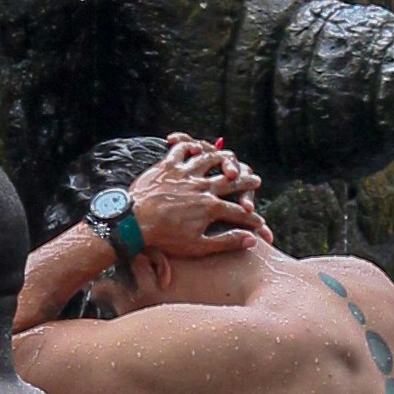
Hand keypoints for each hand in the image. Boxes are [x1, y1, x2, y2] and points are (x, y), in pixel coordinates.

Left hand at [130, 137, 263, 260]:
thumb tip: (251, 240)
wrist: (133, 222)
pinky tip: (196, 147)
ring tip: (230, 160)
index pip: (238, 213)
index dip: (251, 219)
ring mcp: (185, 173)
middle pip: (231, 182)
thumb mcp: (198, 246)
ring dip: (223, 159)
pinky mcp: (168, 166)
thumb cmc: (164, 237)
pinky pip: (182, 150)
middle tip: (256, 180)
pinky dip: (189, 146)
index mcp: (210, 207)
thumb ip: (226, 242)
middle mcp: (201, 187)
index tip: (260, 223)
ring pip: (210, 160)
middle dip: (246, 182)